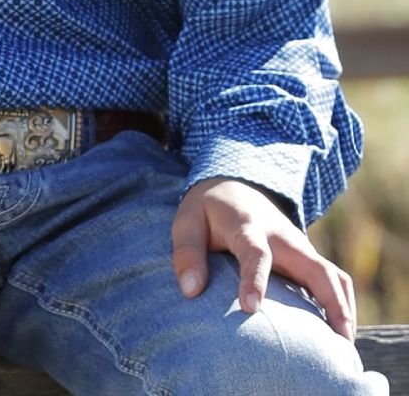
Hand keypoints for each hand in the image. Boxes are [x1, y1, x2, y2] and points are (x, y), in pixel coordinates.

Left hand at [172, 177, 355, 340]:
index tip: (250, 308)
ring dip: (343, 308)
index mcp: (248, 226)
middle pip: (316, 267)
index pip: (255, 253)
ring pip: (333, 275)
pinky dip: (342, 304)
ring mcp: (300, 247)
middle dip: (330, 301)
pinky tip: (338, 334)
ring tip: (344, 346)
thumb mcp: (187, 221)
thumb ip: (187, 254)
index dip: (254, 280)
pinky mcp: (307, 257)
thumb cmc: (208, 209)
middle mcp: (283, 237)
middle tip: (337, 340)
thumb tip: (191, 291)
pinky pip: (334, 280)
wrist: (234, 185)